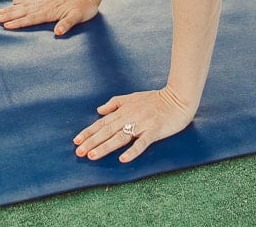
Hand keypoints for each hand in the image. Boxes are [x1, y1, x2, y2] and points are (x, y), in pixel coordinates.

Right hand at [0, 0, 99, 35]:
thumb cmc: (84, 9)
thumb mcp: (78, 18)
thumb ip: (67, 24)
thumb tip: (58, 31)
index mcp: (50, 11)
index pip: (31, 18)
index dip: (19, 22)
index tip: (6, 26)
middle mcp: (45, 5)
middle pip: (24, 11)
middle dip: (9, 15)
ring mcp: (45, 1)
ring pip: (25, 6)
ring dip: (12, 9)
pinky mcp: (48, 0)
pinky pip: (31, 0)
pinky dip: (22, 1)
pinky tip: (14, 2)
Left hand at [73, 87, 193, 163]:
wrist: (179, 98)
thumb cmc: (157, 99)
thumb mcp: (134, 97)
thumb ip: (116, 103)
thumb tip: (99, 110)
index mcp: (125, 109)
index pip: (103, 122)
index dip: (89, 131)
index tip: (76, 141)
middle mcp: (131, 116)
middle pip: (108, 130)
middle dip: (92, 141)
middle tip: (79, 152)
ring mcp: (143, 123)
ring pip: (121, 137)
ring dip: (106, 146)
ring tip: (92, 156)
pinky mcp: (155, 130)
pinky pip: (142, 142)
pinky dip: (132, 150)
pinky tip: (123, 159)